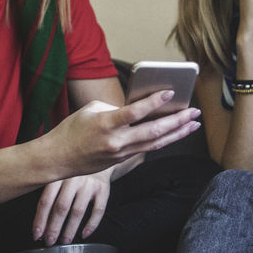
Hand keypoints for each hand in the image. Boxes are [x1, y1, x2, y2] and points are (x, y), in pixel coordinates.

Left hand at [33, 168, 112, 243]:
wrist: (97, 153)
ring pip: (78, 210)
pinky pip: (98, 210)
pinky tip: (85, 234)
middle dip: (54, 228)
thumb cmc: (72, 170)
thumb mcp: (58, 174)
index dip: (40, 220)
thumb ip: (49, 193)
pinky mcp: (103, 189)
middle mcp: (73, 178)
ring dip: (70, 229)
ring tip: (65, 240)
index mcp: (57, 175)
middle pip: (61, 207)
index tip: (37, 234)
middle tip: (50, 241)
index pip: (46, 201)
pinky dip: (92, 224)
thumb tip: (39, 222)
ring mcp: (89, 183)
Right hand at [47, 91, 200, 175]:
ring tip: (193, 124)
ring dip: (177, 133)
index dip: (155, 102)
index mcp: (106, 124)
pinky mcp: (121, 161)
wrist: (57, 159)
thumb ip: (116, 108)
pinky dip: (163, 140)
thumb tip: (139, 109)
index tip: (171, 92)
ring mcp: (120, 154)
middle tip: (195, 111)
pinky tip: (175, 133)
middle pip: (154, 131)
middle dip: (178, 121)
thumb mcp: (91, 110)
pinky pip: (147, 149)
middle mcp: (116, 141)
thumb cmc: (72, 129)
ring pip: (156, 143)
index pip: (135, 112)